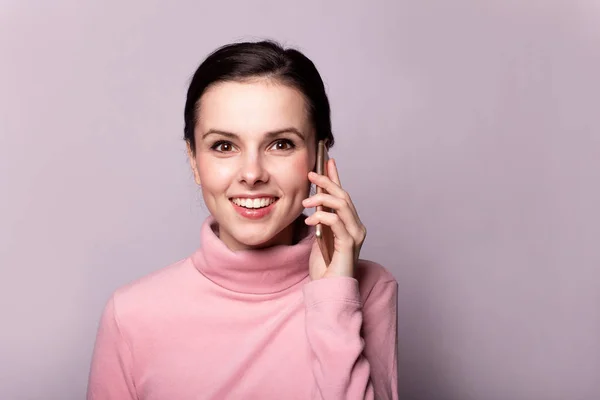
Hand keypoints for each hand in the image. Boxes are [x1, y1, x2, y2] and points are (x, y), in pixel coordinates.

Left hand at [302, 158, 366, 279]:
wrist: (329, 289)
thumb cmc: (324, 267)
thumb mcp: (319, 236)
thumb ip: (320, 220)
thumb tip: (313, 203)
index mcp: (350, 224)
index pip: (343, 195)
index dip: (335, 177)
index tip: (327, 161)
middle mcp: (356, 227)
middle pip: (344, 196)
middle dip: (327, 182)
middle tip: (311, 174)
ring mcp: (355, 235)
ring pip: (342, 205)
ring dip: (322, 198)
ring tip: (306, 202)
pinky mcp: (349, 244)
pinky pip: (336, 222)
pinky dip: (322, 216)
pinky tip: (310, 220)